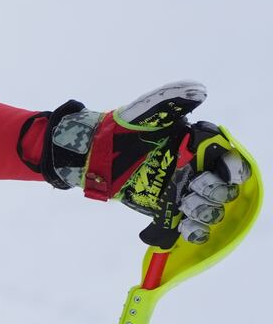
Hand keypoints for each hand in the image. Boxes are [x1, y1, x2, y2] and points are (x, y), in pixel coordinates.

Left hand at [31, 82, 250, 242]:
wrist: (91, 151)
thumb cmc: (122, 128)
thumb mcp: (146, 112)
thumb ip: (171, 100)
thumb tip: (199, 90)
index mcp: (197, 149)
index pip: (229, 162)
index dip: (233, 168)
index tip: (225, 171)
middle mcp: (194, 172)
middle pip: (223, 190)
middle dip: (215, 191)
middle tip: (195, 186)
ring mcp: (180, 192)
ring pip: (209, 211)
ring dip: (204, 212)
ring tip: (185, 203)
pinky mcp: (163, 210)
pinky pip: (184, 228)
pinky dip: (189, 232)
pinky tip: (181, 227)